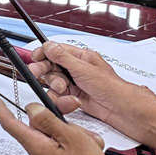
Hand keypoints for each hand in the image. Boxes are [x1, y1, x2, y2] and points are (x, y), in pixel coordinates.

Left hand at [0, 96, 116, 154]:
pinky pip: (62, 144)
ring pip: (55, 133)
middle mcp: (36, 153)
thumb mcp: (70, 136)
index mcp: (35, 146)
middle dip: (59, 116)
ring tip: (89, 143)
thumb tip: (31, 110)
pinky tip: (89, 149)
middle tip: (75, 107)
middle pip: (40, 124)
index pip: (11, 124)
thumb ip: (48, 120)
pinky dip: (76, 143)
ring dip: (74, 132)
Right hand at [28, 41, 151, 135]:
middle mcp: (76, 69)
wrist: (120, 109)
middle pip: (50, 66)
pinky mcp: (73, 96)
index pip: (55, 50)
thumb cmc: (111, 87)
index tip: (35, 58)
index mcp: (80, 57)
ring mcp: (74, 82)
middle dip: (45, 71)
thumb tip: (48, 45)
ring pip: (52, 82)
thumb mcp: (83, 68)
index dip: (43, 53)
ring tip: (64, 89)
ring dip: (55, 86)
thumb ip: (62, 57)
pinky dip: (60, 98)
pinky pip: (57, 95)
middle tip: (37, 73)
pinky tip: (68, 99)